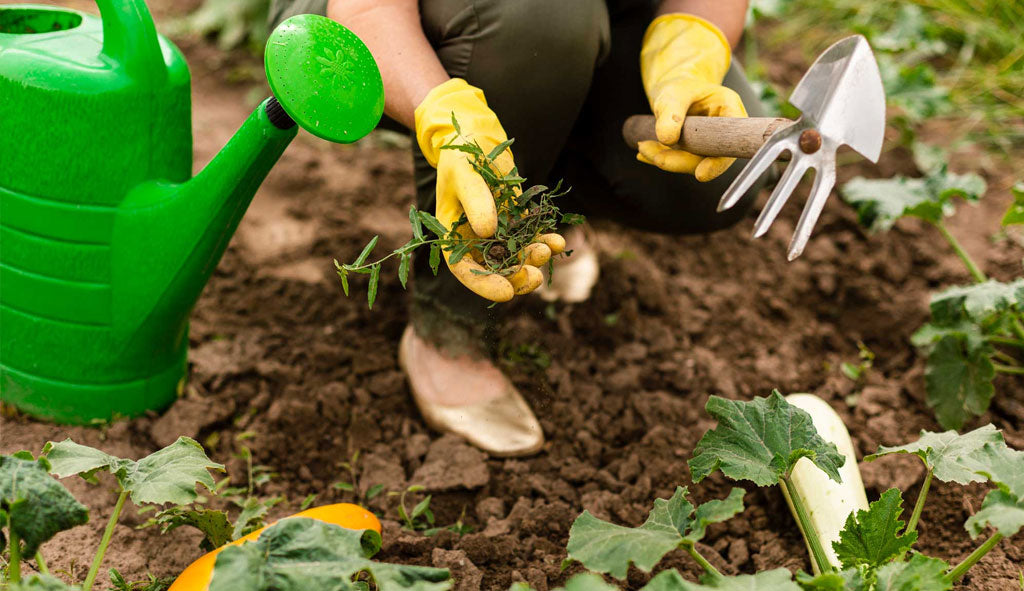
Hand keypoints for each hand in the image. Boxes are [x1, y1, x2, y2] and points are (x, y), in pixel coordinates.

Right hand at [414, 79, 563, 301]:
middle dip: (515, 276)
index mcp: (451, 234)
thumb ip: (475, 200)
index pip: (464, 269)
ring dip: (533, 259)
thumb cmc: (462, 155)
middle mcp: (473, 239)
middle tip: (536, 277)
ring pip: (516, 256)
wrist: (477, 138)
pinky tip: (558, 241)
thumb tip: (488, 232)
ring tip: (548, 250)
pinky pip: (530, 238)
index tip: (507, 292)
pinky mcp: (515, 221)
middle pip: (493, 270)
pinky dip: (545, 242)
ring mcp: (497, 232)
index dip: (484, 285)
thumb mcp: (465, 174)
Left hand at [639, 14, 747, 181]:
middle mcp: (724, 130)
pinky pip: (681, 160)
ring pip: (693, 162)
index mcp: (729, 110)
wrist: (674, 88)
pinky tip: (644, 154)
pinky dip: (662, 158)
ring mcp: (711, 142)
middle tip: (657, 159)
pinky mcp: (697, 151)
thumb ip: (671, 112)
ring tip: (643, 149)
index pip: (731, 141)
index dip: (719, 161)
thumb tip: (667, 140)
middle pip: (710, 157)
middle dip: (682, 162)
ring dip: (667, 160)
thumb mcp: (673, 93)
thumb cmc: (679, 85)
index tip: (700, 174)